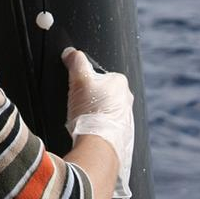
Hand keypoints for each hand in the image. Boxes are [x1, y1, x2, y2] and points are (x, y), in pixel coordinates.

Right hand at [61, 47, 134, 198]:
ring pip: (106, 110)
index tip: (77, 89)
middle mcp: (128, 99)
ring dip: (95, 113)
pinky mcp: (123, 134)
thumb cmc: (91, 112)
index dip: (85, 81)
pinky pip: (108, 125)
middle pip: (103, 93)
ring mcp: (127, 118)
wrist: (99, 145)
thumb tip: (71, 53)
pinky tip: (89, 131)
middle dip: (91, 98)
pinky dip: (99, 127)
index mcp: (120, 83)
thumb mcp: (79, 78)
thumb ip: (76, 61)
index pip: (100, 75)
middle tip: (78, 105)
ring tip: (83, 120)